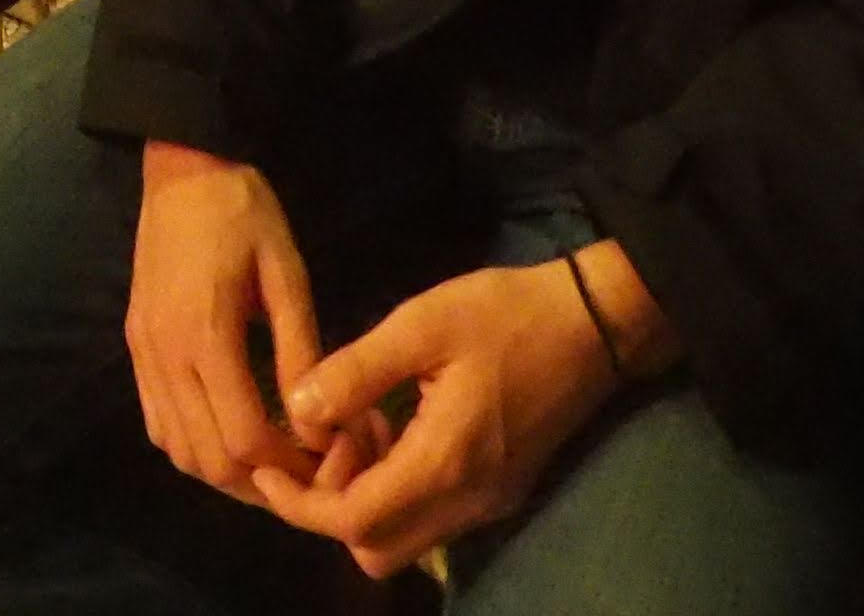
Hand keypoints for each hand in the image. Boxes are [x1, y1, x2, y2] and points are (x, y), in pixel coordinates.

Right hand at [127, 147, 324, 499]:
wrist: (182, 169)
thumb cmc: (244, 213)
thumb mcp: (287, 274)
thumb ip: (300, 351)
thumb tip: (317, 424)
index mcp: (206, 333)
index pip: (243, 436)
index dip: (287, 463)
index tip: (323, 459)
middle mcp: (165, 354)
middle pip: (207, 457)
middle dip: (259, 481)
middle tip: (302, 473)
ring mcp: (143, 354)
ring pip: (177, 450)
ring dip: (224, 470)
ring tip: (270, 461)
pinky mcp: (135, 348)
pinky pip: (157, 423)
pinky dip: (192, 445)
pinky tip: (226, 433)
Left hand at [252, 253, 652, 570]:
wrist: (596, 323)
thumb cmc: (508, 314)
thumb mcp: (422, 323)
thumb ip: (355, 371)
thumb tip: (298, 411)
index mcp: (444, 462)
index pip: (354, 521)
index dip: (300, 505)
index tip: (268, 469)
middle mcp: (467, 501)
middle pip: (375, 548)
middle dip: (328, 509)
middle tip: (320, 441)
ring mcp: (488, 503)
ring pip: (403, 540)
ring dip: (363, 501)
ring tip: (358, 426)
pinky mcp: (498, 491)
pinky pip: (430, 519)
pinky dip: (395, 492)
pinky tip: (392, 429)